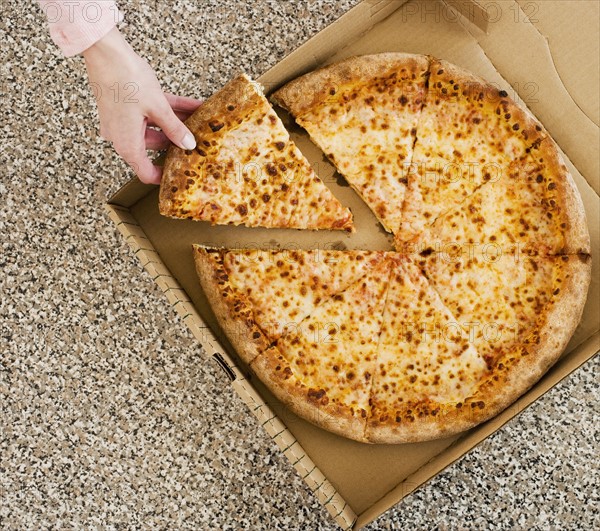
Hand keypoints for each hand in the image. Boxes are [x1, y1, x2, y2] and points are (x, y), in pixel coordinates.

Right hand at [83, 27, 201, 183]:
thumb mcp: (158, 108)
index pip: (145, 172)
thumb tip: (188, 144)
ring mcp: (125, 120)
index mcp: (128, 144)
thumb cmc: (126, 80)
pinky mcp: (128, 106)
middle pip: (155, 146)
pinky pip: (153, 112)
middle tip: (199, 143)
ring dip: (178, 122)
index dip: (162, 177)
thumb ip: (175, 129)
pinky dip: (171, 110)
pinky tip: (194, 106)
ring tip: (201, 121)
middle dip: (178, 142)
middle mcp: (123, 135)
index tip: (178, 176)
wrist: (105, 52)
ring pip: (156, 126)